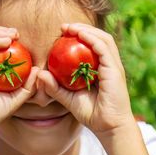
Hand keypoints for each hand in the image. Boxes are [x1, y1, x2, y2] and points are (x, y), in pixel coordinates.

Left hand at [38, 23, 135, 137]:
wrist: (109, 127)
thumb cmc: (92, 114)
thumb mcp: (68, 99)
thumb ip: (55, 88)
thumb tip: (40, 74)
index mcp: (101, 69)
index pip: (93, 45)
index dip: (79, 36)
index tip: (62, 33)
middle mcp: (109, 65)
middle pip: (99, 38)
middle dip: (81, 28)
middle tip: (63, 27)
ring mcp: (114, 66)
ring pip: (103, 39)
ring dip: (86, 29)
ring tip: (70, 27)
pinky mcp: (114, 70)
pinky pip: (103, 47)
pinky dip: (91, 38)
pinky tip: (79, 34)